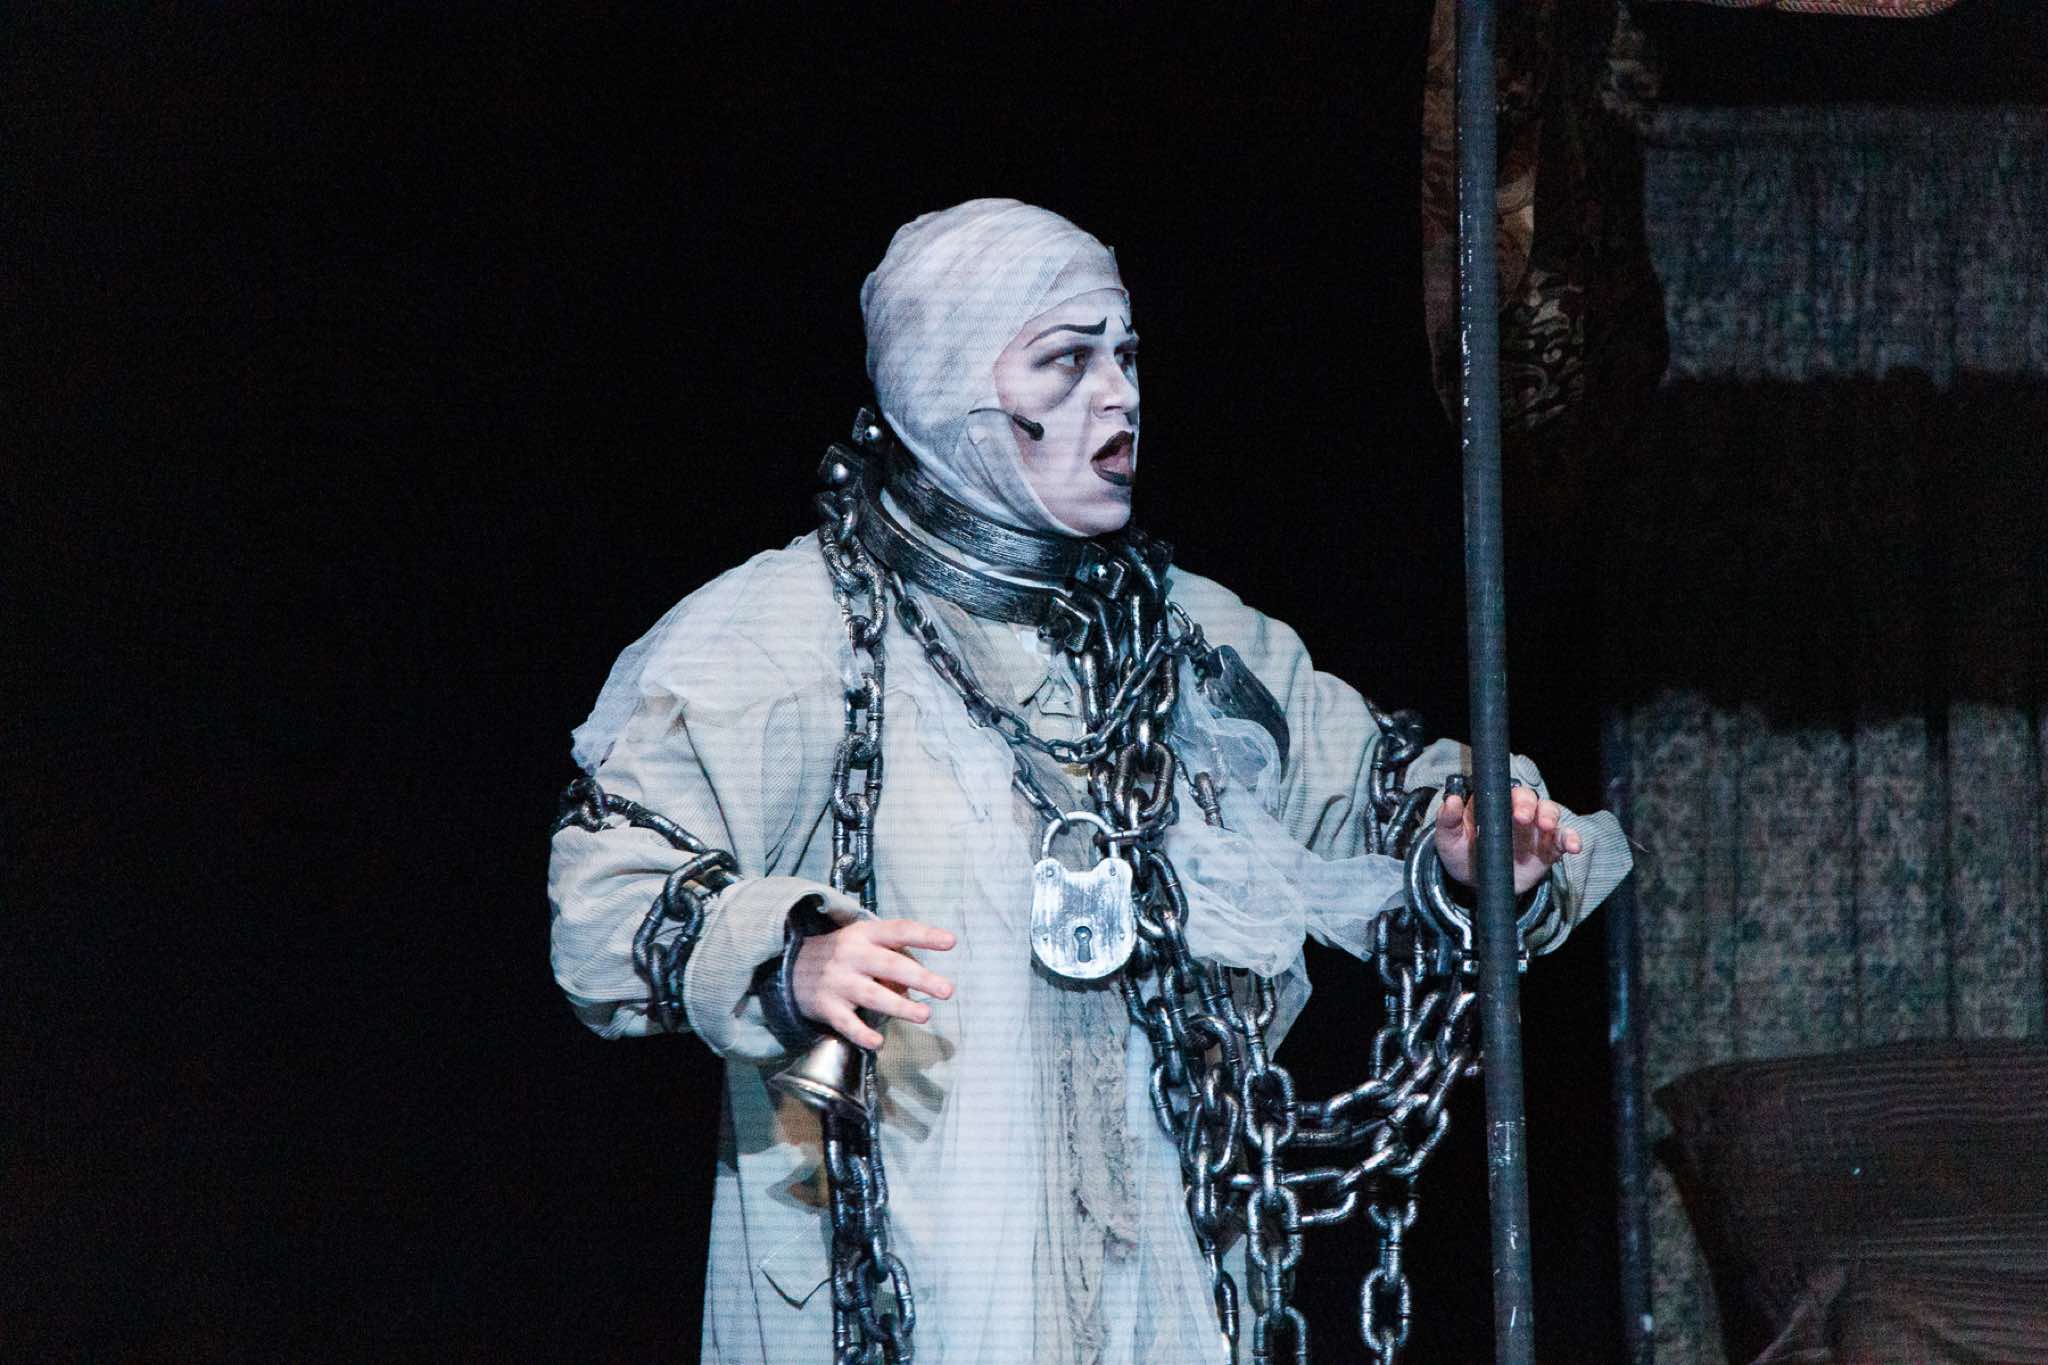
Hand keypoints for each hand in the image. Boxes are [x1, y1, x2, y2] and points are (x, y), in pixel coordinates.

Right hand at [791, 918, 955, 1049]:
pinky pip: (846, 1023)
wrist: (790, 967)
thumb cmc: (842, 955)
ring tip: (925, 1015)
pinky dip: (861, 1033)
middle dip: (920, 977)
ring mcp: (838, 981)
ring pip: (872, 995)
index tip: (950, 942)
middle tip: (946, 990)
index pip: (899, 930)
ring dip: (900, 1006)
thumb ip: (893, 962)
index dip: (925, 936)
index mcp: (865, 934)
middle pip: (889, 964)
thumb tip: (913, 990)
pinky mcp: (826, 1006)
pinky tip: (877, 1042)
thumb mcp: (865, 945)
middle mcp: (852, 955)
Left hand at [1435, 786, 1581, 895]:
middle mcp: (1516, 812)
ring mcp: (1534, 830)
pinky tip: (1573, 846)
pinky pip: (1563, 839)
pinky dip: (1571, 839)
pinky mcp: (1548, 848)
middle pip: (1530, 799)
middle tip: (1525, 819)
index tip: (1512, 807)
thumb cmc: (1462, 854)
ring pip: (1550, 813)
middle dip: (1530, 806)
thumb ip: (1448, 820)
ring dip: (1551, 818)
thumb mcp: (1448, 840)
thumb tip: (1450, 800)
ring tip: (1548, 828)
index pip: (1504, 791)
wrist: (1476, 885)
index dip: (1511, 795)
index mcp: (1493, 805)